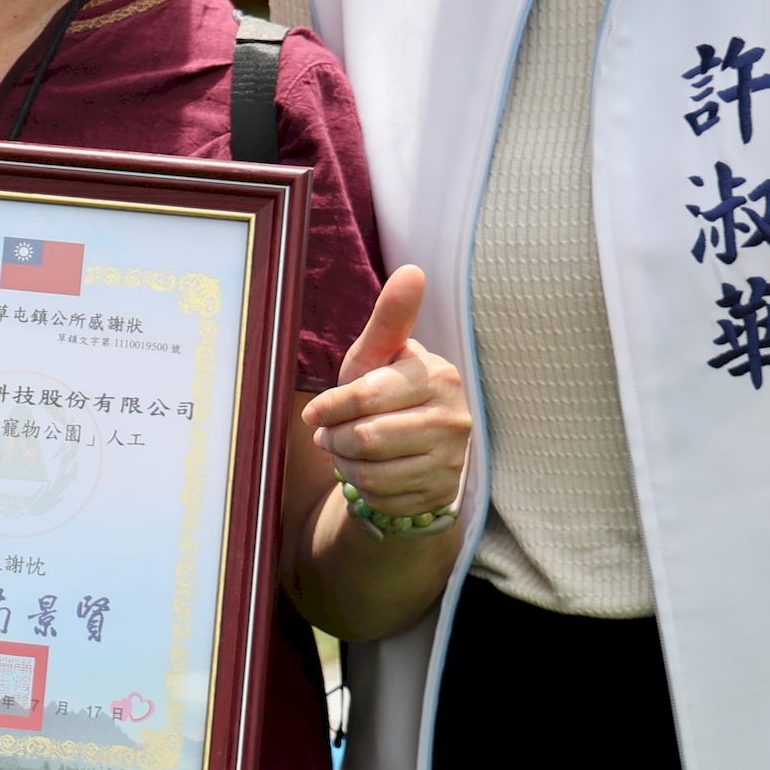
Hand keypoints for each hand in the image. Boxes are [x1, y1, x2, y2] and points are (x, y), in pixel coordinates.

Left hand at [302, 265, 470, 523]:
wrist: (415, 449)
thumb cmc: (387, 392)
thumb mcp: (380, 356)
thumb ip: (390, 318)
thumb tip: (413, 271)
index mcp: (438, 376)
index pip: (365, 396)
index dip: (329, 407)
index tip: (315, 412)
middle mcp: (454, 418)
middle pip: (365, 438)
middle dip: (335, 439)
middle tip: (330, 434)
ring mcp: (452, 460)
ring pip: (370, 472)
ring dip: (345, 464)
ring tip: (347, 450)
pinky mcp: (442, 495)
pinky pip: (382, 498)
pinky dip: (362, 488)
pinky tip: (369, 472)